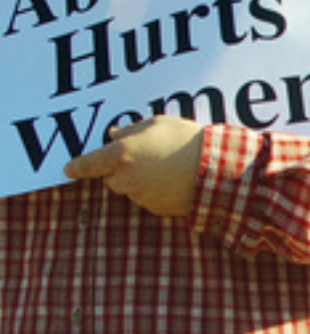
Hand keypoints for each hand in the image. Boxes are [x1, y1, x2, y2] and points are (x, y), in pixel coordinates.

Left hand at [64, 116, 203, 216]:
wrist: (216, 169)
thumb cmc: (186, 140)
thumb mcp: (157, 124)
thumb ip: (130, 130)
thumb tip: (113, 135)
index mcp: (121, 155)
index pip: (88, 164)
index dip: (77, 167)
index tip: (69, 170)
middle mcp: (125, 179)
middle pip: (111, 179)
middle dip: (121, 171)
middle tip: (144, 158)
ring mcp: (141, 197)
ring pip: (132, 189)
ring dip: (141, 181)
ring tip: (166, 167)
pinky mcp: (156, 209)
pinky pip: (150, 200)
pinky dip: (156, 192)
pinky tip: (174, 180)